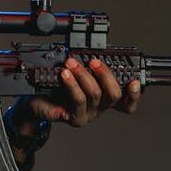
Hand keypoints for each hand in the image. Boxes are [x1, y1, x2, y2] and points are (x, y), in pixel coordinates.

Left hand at [17, 57, 141, 129]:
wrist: (35, 102)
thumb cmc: (55, 87)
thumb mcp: (74, 73)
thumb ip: (86, 67)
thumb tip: (90, 52)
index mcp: (105, 97)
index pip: (127, 101)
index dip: (134, 94)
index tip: (134, 81)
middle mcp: (100, 108)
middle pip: (114, 94)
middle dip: (105, 74)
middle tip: (93, 61)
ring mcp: (89, 114)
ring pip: (95, 94)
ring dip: (83, 75)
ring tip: (71, 63)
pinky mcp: (76, 118)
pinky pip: (78, 100)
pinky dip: (72, 84)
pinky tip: (65, 75)